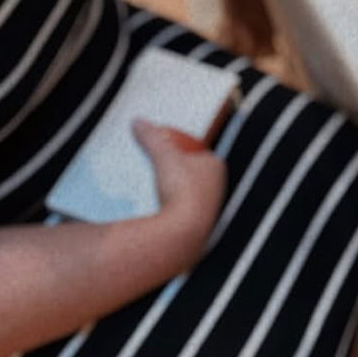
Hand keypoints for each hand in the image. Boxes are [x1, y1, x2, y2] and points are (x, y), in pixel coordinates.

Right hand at [133, 120, 226, 268]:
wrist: (182, 233)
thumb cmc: (182, 191)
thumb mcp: (163, 156)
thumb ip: (152, 137)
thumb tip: (139, 122)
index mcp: (215, 165)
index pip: (199, 152)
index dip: (183, 150)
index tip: (167, 151)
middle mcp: (218, 187)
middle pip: (194, 174)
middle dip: (177, 171)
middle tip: (158, 170)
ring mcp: (210, 208)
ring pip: (189, 194)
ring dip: (174, 191)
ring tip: (155, 190)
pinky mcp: (198, 226)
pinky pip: (183, 213)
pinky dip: (172, 209)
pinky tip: (158, 211)